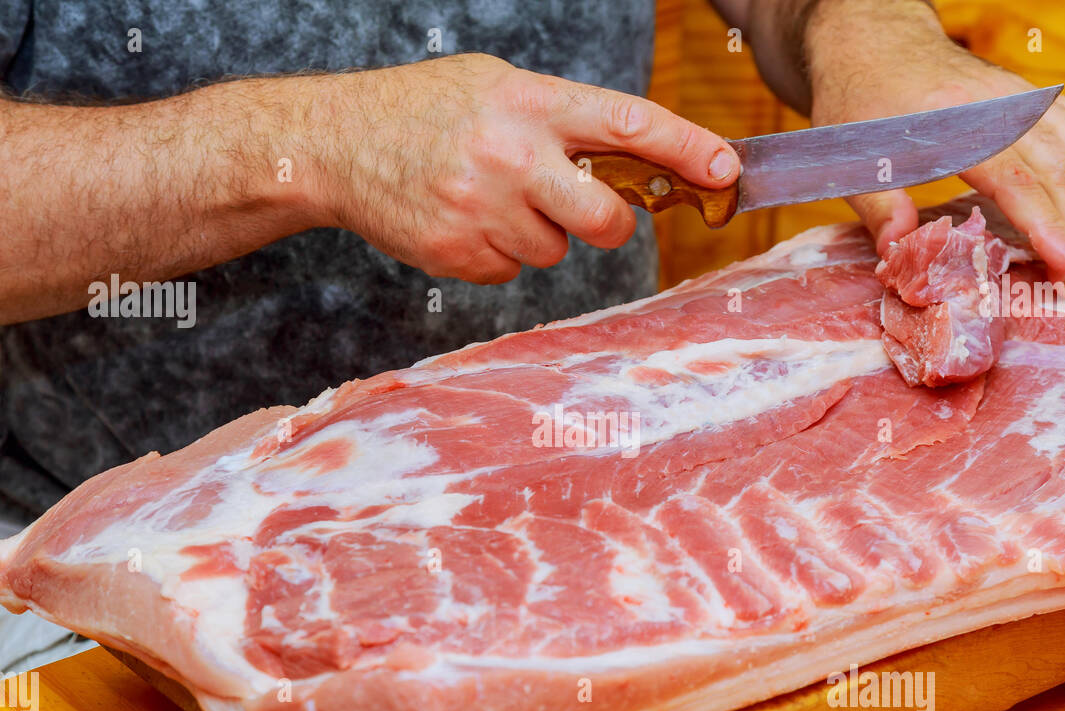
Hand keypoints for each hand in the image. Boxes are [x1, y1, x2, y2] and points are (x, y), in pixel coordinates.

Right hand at [302, 53, 739, 283]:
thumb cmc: (426, 109)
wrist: (336, 143)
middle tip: (591, 213)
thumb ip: (562, 121)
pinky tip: (463, 220)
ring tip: (489, 198)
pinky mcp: (458, 252)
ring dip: (537, 234)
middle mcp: (511, 155)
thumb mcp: (498, 86)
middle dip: (611, 225)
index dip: (687, 149)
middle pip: (605, 219)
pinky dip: (496, 253)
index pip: (628, 125)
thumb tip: (634, 165)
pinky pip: (510, 271)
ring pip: (554, 252)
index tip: (728, 170)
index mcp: (530, 102)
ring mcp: (482, 209)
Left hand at [808, 22, 1064, 275]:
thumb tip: (897, 252)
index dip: (1045, 222)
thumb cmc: (861, 108)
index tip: (1064, 262)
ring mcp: (1022, 98)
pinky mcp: (1032, 98)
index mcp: (954, 123)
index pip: (1015, 176)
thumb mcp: (852, 160)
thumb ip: (877, 207)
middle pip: (1062, 165)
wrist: (876, 47)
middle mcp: (1000, 105)